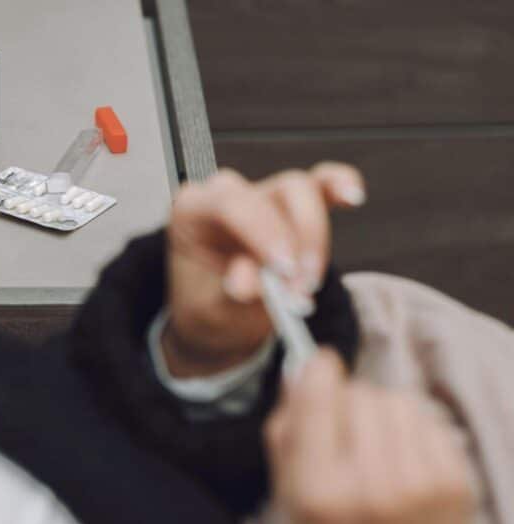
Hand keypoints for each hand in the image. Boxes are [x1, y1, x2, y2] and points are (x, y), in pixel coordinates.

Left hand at [163, 163, 364, 377]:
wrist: (218, 316)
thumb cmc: (210, 307)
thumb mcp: (212, 309)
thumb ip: (230, 295)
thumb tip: (249, 283)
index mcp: (192, 209)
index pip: (232, 204)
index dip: (264, 232)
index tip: (283, 270)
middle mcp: (227, 193)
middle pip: (276, 192)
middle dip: (298, 240)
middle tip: (300, 289)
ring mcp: (261, 194)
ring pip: (303, 190)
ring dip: (315, 239)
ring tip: (309, 284)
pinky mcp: (292, 205)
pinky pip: (321, 184)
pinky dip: (339, 186)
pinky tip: (352, 197)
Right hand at [264, 351, 471, 523]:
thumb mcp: (287, 494)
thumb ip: (287, 429)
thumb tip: (303, 370)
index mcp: (319, 490)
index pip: (319, 397)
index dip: (317, 371)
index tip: (318, 368)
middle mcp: (372, 484)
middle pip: (361, 394)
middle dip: (348, 404)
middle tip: (344, 435)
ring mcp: (422, 484)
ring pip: (398, 401)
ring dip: (383, 414)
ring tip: (376, 449)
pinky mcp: (457, 482)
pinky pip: (429, 423)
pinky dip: (412, 433)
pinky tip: (403, 462)